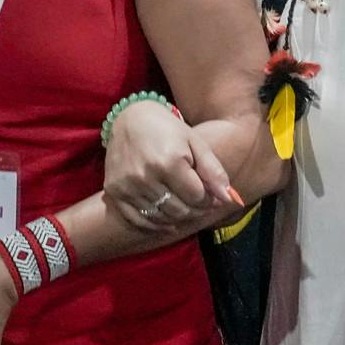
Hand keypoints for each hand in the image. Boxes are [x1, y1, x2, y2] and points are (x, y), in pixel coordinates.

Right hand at [105, 99, 233, 231]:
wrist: (131, 119)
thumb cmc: (170, 131)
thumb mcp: (197, 144)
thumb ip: (214, 172)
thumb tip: (230, 200)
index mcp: (169, 162)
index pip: (197, 197)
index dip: (209, 200)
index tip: (211, 196)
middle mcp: (145, 176)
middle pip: (179, 210)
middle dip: (196, 210)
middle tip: (200, 204)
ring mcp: (127, 185)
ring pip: (161, 217)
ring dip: (178, 218)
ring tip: (186, 207)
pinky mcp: (113, 191)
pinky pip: (137, 219)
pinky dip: (155, 225)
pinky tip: (168, 222)